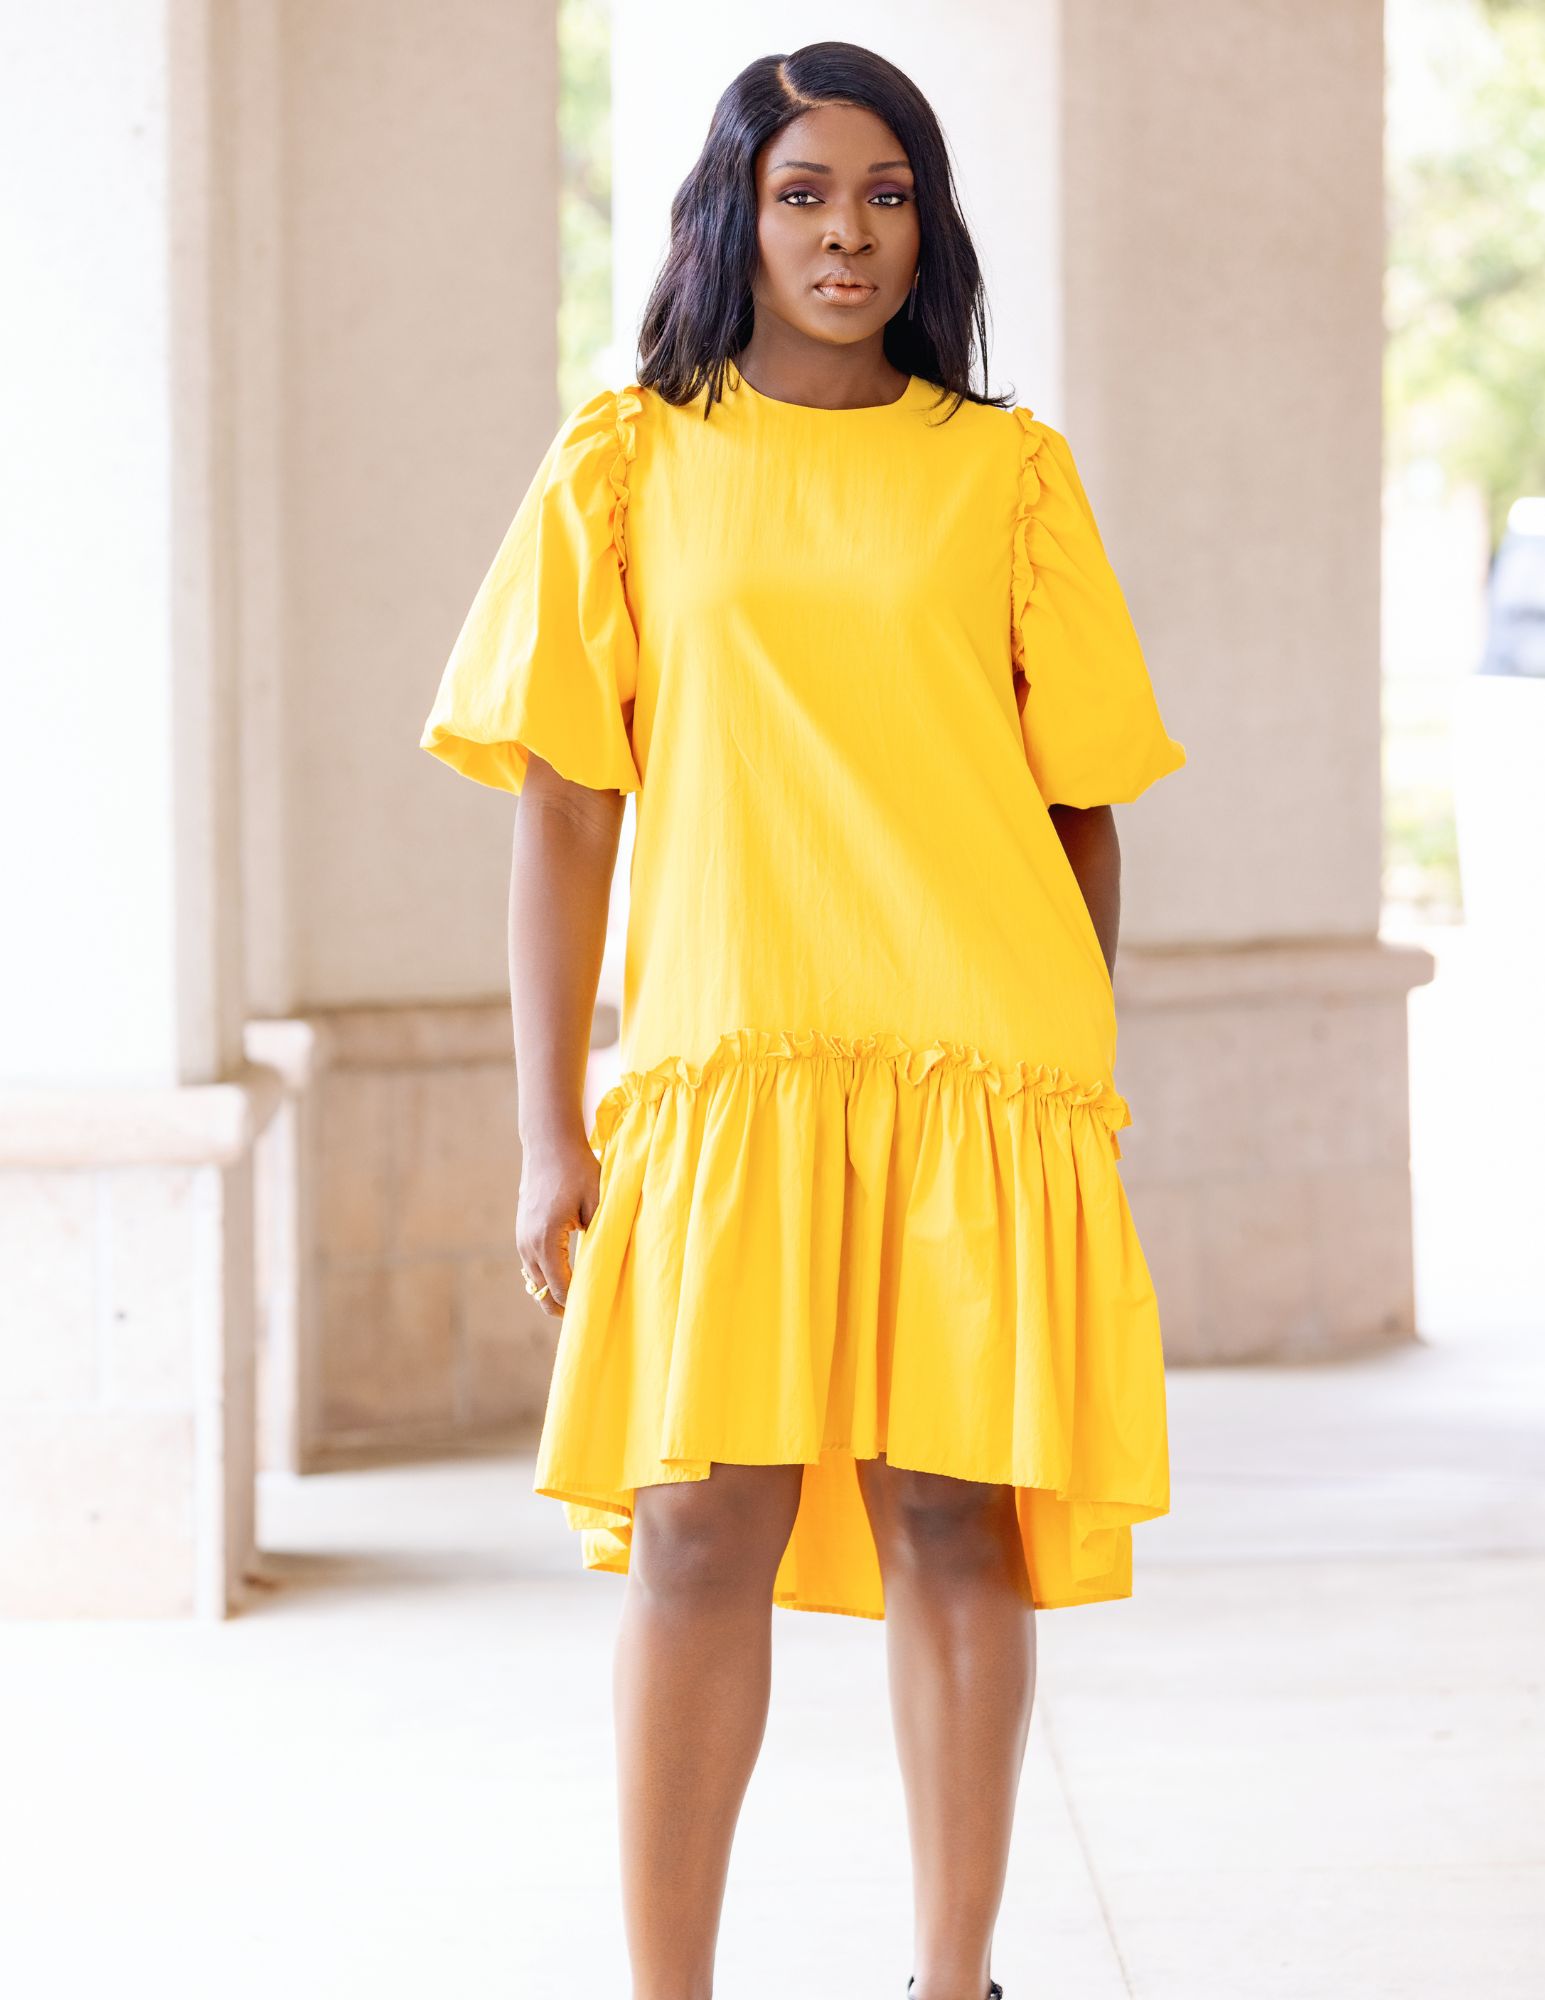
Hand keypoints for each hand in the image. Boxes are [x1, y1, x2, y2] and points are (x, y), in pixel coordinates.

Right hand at [516, 1131, 601, 1317]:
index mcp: (546, 1240)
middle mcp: (528, 1244)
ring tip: (579, 1301)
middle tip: (588, 1317)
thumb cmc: (577, 1168)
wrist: (548, 1143)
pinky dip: (546, 1277)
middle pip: (541, 1292)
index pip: (559, 1288)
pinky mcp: (522, 1232)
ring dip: (553, 1292)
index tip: (596, 1314)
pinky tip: (567, 1278)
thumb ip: (602, 1232)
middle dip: (562, 1307)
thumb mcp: (598, 1199)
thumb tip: (610, 1262)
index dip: (577, 1305)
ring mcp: (521, 1239)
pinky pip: (532, 1266)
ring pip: (534, 1281)